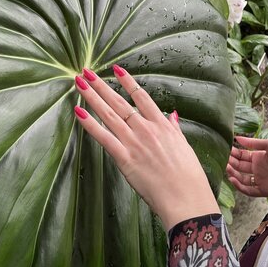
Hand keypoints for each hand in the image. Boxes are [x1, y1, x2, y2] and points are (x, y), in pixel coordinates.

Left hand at [74, 65, 219, 231]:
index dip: (127, 81)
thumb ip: (174, 128)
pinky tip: (78, 111)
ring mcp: (134, 142)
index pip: (141, 96)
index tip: (116, 69)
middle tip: (86, 71)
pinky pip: (103, 137)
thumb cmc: (189, 176)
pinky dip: (89, 124)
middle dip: (101, 85)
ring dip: (92, 97)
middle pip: (119, 102)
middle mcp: (146, 129)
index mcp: (162, 125)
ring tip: (79, 83)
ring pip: (108, 114)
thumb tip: (171, 114)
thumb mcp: (184, 146)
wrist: (186, 197)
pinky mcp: (124, 158)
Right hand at [226, 136, 267, 196]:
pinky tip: (232, 179)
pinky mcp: (263, 190)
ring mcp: (259, 179)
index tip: (225, 150)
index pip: (241, 156)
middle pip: (239, 167)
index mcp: (258, 157)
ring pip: (242, 179)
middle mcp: (257, 168)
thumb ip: (253, 143)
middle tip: (223, 159)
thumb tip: (237, 138)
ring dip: (233, 174)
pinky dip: (239, 186)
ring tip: (227, 168)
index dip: (233, 153)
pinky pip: (248, 190)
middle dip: (231, 163)